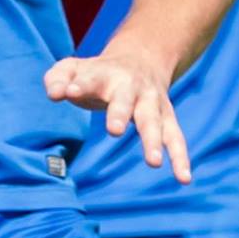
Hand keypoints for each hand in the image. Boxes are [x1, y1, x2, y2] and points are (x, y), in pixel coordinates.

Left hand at [46, 51, 191, 182]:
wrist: (141, 58)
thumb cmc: (96, 73)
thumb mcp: (73, 69)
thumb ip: (58, 79)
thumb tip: (55, 94)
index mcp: (104, 74)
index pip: (90, 79)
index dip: (80, 85)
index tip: (69, 92)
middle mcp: (131, 87)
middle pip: (125, 100)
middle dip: (120, 113)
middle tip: (114, 130)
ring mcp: (151, 102)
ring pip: (153, 120)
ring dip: (154, 140)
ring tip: (153, 162)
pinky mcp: (166, 117)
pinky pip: (176, 137)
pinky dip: (181, 157)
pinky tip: (184, 178)